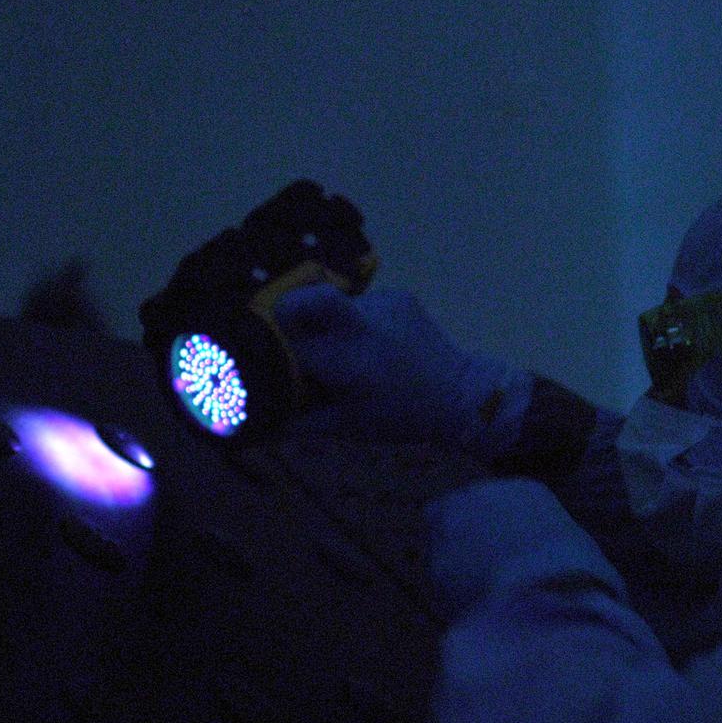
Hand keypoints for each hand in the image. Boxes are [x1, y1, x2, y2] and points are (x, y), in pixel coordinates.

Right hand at [272, 282, 515, 448]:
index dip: (272, 349)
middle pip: (311, 296)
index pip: (291, 343)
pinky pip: (361, 301)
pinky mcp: (399, 295)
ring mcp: (383, 304)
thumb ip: (302, 424)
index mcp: (348, 360)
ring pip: (335, 300)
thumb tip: (260, 424)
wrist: (461, 394)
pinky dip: (354, 318)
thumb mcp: (349, 427)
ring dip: (328, 321)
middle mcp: (364, 325)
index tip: (266, 360)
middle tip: (284, 328)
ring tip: (340, 346)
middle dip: (288, 307)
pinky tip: (369, 340)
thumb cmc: (402, 416)